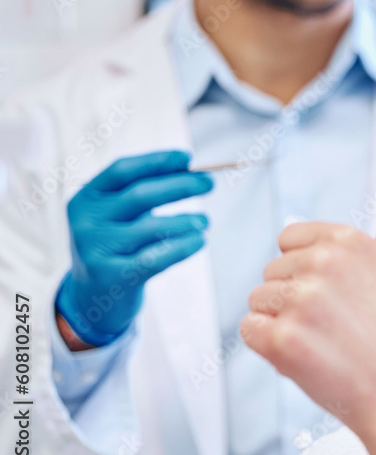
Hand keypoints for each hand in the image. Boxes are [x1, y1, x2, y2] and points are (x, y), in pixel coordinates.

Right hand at [56, 150, 212, 346]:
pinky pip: (155, 257)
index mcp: (86, 198)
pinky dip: (183, 246)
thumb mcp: (120, 215)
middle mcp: (86, 222)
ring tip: (205, 221)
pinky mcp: (113, 277)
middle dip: (180, 185)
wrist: (92, 297)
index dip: (156, 161)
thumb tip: (191, 169)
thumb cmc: (117, 245)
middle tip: (209, 183)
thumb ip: (145, 192)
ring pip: (151, 228)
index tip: (188, 157)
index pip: (121, 170)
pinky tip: (200, 240)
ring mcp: (97, 250)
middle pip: (139, 196)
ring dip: (186, 220)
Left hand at [241, 156, 375, 437]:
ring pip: (258, 301)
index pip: (290, 242)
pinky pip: (249, 330)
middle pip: (272, 273)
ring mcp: (300, 302)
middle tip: (338, 326)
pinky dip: (269, 348)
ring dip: (281, 324)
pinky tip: (306, 357)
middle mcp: (321, 264)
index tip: (343, 298)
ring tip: (324, 342)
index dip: (310, 274)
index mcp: (345, 239)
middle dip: (295, 300)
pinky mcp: (281, 340)